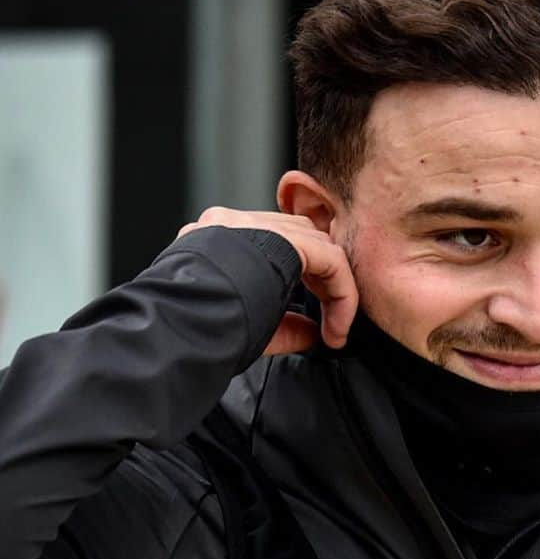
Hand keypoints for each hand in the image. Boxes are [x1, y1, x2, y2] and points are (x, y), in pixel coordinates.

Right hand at [177, 208, 358, 354]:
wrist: (176, 330)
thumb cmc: (196, 333)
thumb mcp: (244, 324)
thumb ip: (283, 323)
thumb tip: (315, 332)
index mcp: (219, 239)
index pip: (279, 245)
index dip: (307, 282)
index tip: (317, 325)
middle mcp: (236, 225)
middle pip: (303, 239)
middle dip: (325, 282)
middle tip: (332, 324)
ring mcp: (257, 226)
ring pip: (320, 246)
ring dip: (337, 290)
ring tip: (336, 329)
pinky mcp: (281, 239)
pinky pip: (331, 260)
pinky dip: (342, 294)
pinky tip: (337, 326)